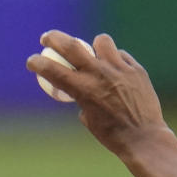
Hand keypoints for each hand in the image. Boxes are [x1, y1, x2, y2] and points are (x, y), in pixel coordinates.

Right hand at [26, 30, 169, 156]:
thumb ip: (81, 97)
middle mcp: (99, 75)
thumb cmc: (112, 134)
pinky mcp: (136, 69)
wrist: (144, 138)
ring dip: (94, 45)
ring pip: (101, 41)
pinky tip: (116, 72)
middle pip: (71, 45)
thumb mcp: (88, 118)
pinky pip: (120, 55)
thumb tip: (78, 86)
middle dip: (54, 38)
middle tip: (46, 38)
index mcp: (83, 90)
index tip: (32, 61)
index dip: (37, 63)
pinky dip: (114, 61)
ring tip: (95, 54)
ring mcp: (119, 69)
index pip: (53, 70)